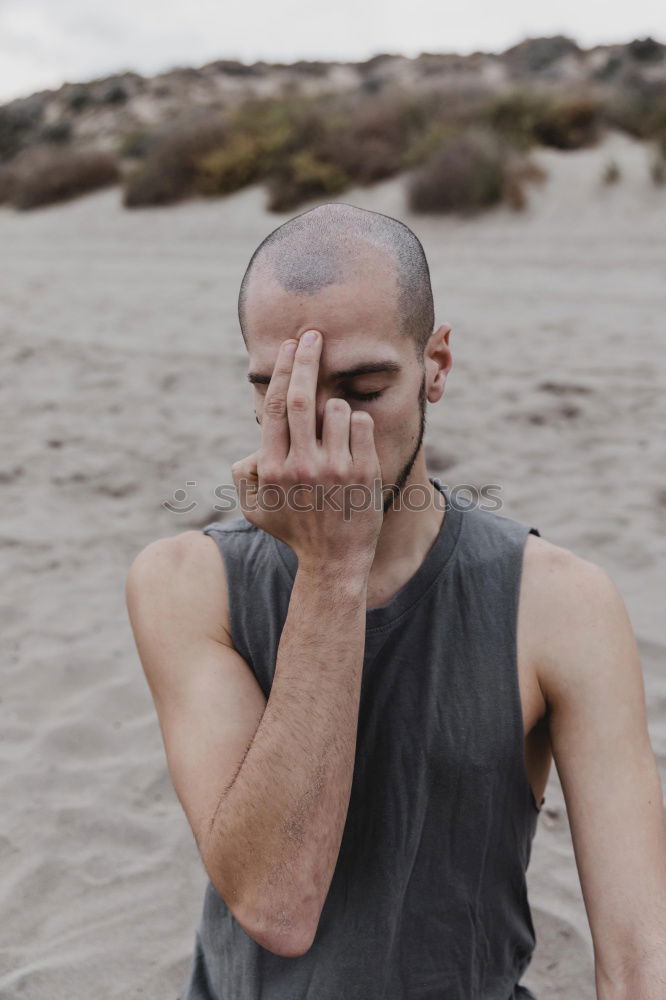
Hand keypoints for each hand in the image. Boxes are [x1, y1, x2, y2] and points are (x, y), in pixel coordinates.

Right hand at [231, 329, 382, 574]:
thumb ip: (244, 475)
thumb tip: (252, 446)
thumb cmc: (294, 532)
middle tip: (313, 334)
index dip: (282, 369)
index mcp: (271, 468)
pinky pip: (361, 424)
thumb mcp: (255, 510)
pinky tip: (353, 441)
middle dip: (307, 358)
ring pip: (334, 408)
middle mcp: (301, 465)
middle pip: (300, 396)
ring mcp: (334, 468)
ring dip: (335, 406)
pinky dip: (357, 423)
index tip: (289, 346)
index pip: (274, 406)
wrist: (335, 561)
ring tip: (334, 428)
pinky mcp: (363, 471)